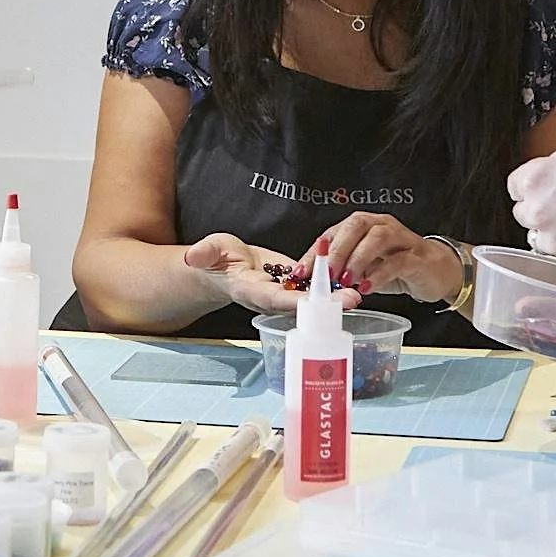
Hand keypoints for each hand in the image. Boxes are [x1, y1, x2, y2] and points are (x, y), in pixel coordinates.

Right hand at [181, 233, 360, 316]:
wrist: (224, 265)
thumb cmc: (215, 258)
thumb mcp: (209, 251)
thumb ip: (204, 253)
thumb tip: (193, 256)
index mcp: (251, 292)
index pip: (275, 299)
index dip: (295, 301)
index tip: (316, 301)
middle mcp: (271, 298)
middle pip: (301, 305)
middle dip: (326, 304)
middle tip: (354, 299)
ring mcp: (284, 294)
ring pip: (312, 299)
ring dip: (335, 297)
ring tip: (363, 289)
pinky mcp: (293, 285)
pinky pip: (313, 288)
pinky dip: (331, 286)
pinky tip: (353, 278)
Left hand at [297, 213, 461, 303]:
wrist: (437, 272)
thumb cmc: (397, 266)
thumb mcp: (365, 268)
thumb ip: (343, 270)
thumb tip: (313, 284)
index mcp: (364, 226)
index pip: (334, 232)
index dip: (316, 252)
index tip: (300, 273)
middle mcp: (381, 225)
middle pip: (356, 226)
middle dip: (336, 251)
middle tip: (325, 275)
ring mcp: (401, 238)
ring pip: (377, 238)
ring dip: (357, 259)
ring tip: (345, 281)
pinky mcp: (418, 257)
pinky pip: (398, 261)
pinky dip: (380, 274)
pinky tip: (367, 288)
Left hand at [507, 144, 555, 261]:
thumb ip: (555, 171)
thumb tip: (550, 179)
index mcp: (535, 177)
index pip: (515, 186)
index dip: (534, 187)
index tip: (546, 190)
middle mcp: (537, 208)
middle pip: (523, 212)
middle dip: (541, 210)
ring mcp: (551, 235)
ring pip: (538, 236)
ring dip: (552, 231)